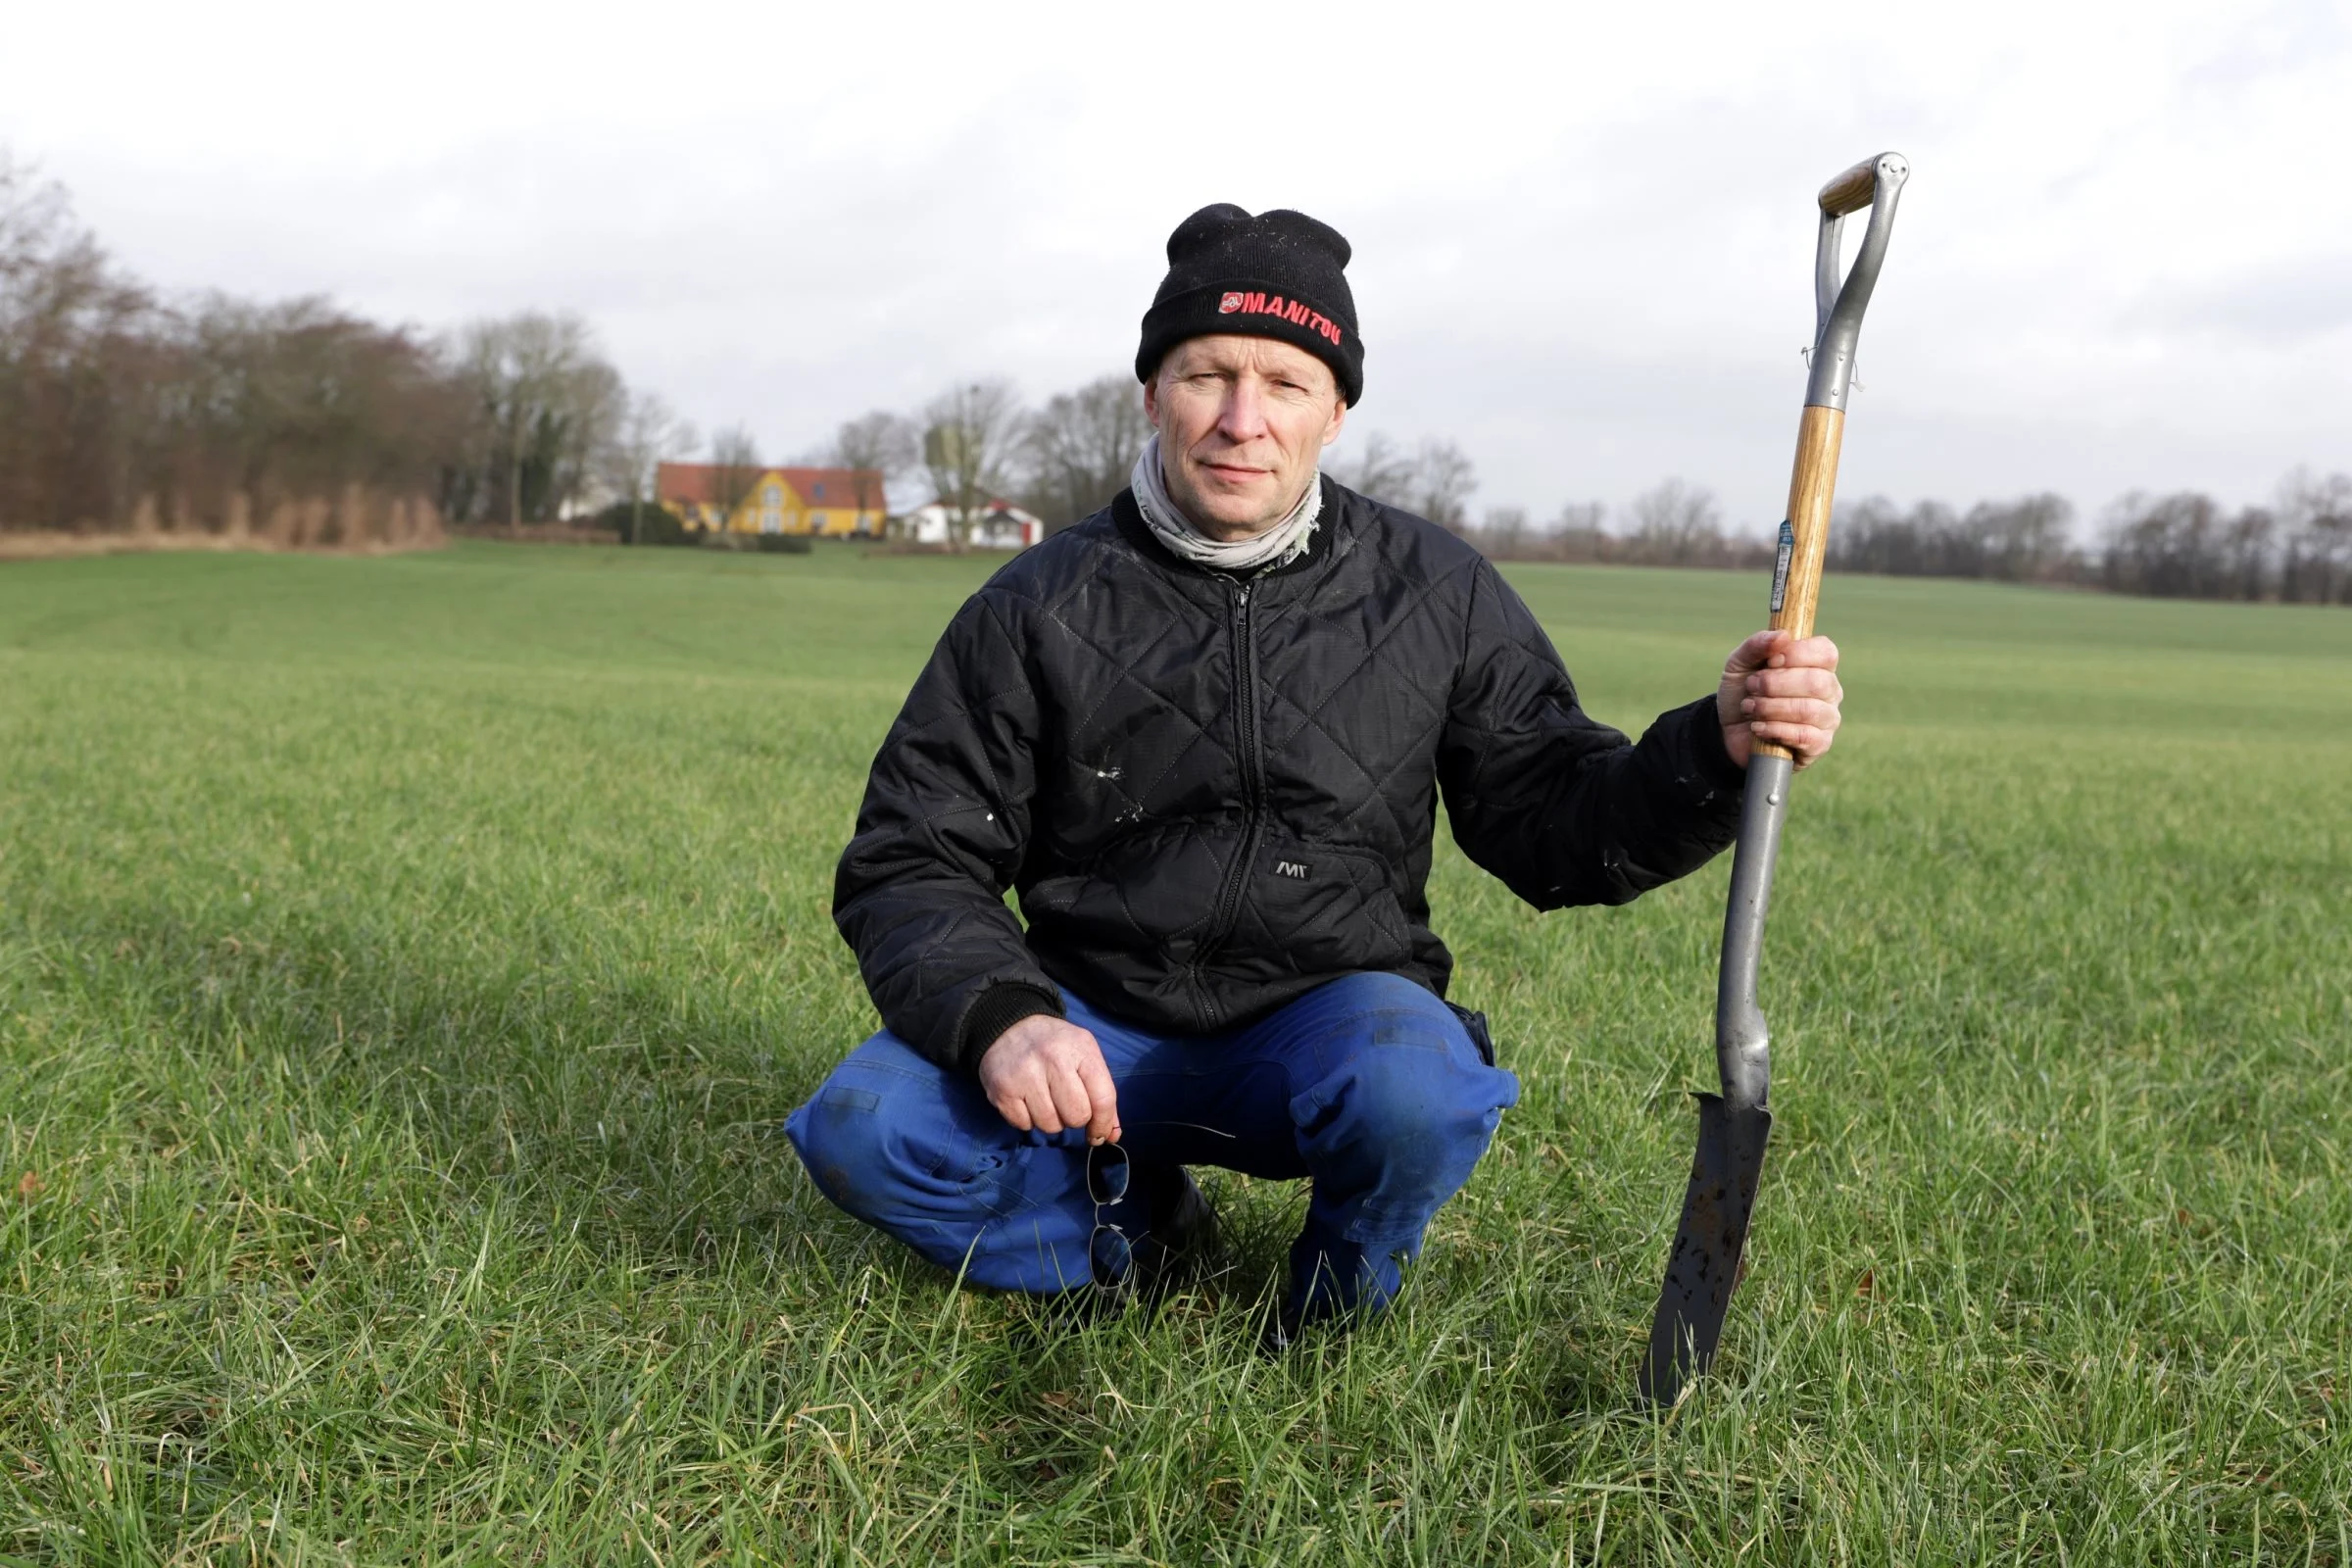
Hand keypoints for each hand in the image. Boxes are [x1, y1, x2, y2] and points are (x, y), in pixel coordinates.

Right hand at [977, 1014, 1121, 1143]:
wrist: (1009, 1026)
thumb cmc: (1055, 1045)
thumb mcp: (1085, 1055)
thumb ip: (1101, 1094)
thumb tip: (1111, 1135)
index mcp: (1080, 1049)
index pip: (1103, 1098)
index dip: (1103, 1124)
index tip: (1098, 1134)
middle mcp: (1052, 1060)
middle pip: (1076, 1116)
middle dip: (1074, 1118)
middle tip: (1065, 1103)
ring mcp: (1025, 1075)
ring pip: (1050, 1125)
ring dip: (1050, 1120)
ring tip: (1044, 1099)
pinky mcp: (1002, 1090)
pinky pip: (1024, 1125)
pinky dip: (1027, 1119)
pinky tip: (1026, 1100)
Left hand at [1716, 629, 1842, 769]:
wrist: (1729, 730)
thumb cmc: (1742, 692)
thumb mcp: (1739, 664)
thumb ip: (1756, 645)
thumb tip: (1782, 636)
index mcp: (1817, 665)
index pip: (1825, 652)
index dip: (1797, 655)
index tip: (1771, 661)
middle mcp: (1829, 690)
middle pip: (1817, 681)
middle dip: (1776, 684)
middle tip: (1752, 687)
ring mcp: (1827, 718)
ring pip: (1809, 710)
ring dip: (1771, 708)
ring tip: (1750, 708)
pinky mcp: (1819, 744)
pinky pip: (1806, 736)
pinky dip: (1776, 730)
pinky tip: (1759, 727)